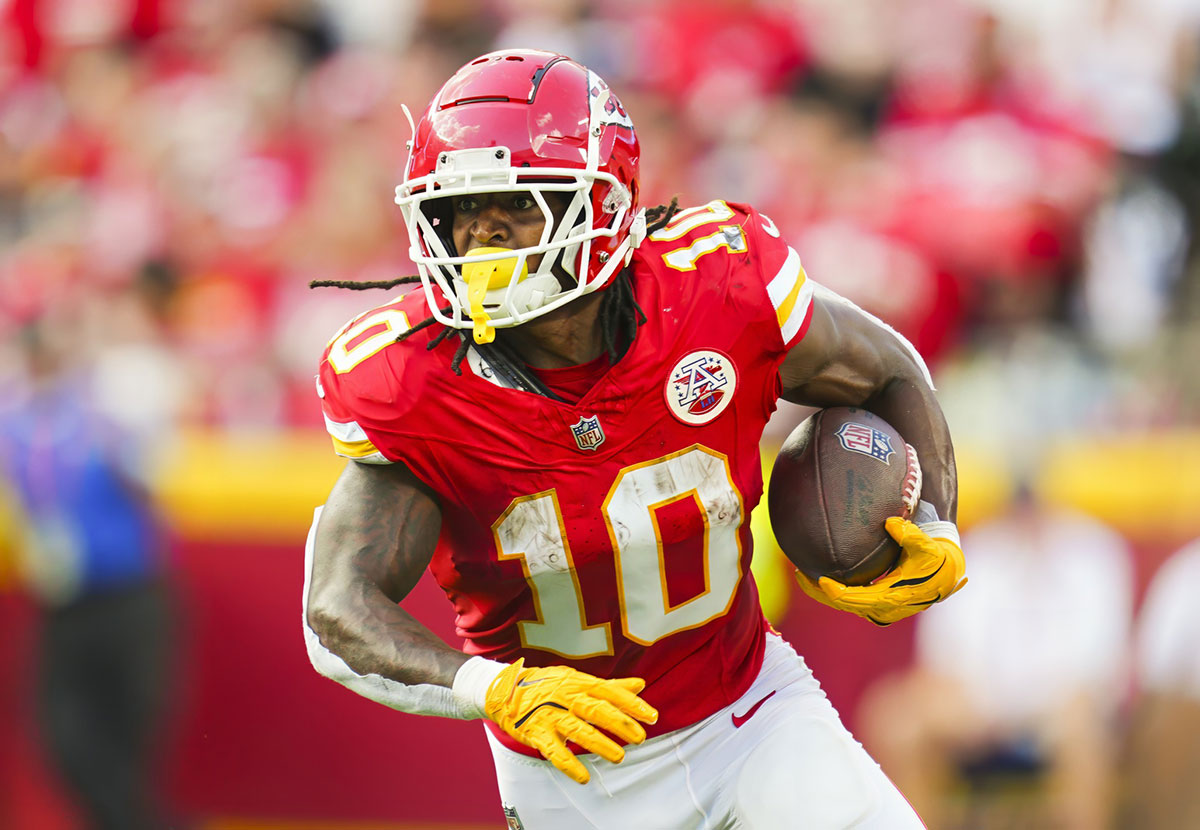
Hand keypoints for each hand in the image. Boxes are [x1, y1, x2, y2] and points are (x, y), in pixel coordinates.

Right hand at [483, 659, 658, 783]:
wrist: (505, 690)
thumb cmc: (547, 685)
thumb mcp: (577, 679)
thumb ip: (610, 685)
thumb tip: (640, 684)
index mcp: (578, 682)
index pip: (609, 691)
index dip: (632, 704)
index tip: (652, 716)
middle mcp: (565, 697)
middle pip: (597, 710)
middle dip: (621, 724)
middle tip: (640, 738)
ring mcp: (550, 715)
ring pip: (578, 730)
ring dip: (601, 745)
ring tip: (619, 757)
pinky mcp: (536, 733)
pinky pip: (554, 751)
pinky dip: (569, 765)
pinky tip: (584, 777)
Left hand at [795, 516, 965, 625]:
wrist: (947, 572)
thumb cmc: (936, 558)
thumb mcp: (926, 546)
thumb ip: (910, 535)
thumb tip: (891, 523)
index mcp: (893, 597)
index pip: (857, 599)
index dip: (837, 592)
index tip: (820, 579)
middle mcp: (884, 608)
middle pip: (844, 605)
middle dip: (820, 592)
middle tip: (799, 574)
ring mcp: (880, 608)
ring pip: (845, 604)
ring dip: (823, 593)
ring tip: (802, 574)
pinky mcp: (877, 603)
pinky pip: (850, 600)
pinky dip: (834, 590)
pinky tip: (819, 575)